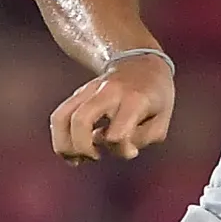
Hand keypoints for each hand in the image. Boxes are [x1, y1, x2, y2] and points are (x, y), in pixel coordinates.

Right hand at [48, 53, 174, 163]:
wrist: (139, 62)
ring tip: (77, 159)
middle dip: (82, 147)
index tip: (130, 150)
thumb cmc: (154, 95)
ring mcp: (88, 91)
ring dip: (64, 145)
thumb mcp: (162, 119)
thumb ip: (143, 138)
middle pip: (80, 120)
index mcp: (133, 99)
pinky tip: (72, 153)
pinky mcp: (76, 95)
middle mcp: (107, 92)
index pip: (117, 133)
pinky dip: (60, 139)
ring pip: (61, 117)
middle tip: (96, 156)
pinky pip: (58, 118)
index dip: (121, 149)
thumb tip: (120, 149)